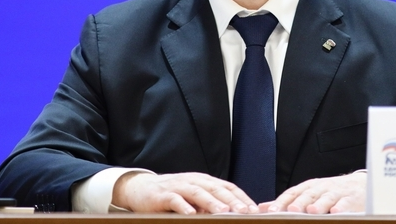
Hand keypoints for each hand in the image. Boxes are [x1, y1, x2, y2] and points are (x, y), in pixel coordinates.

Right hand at [112, 171, 258, 214]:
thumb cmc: (172, 195)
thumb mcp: (194, 198)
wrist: (141, 189)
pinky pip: (175, 199)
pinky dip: (183, 206)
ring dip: (211, 203)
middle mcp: (194, 181)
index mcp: (205, 181)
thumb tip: (232, 214)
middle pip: (216, 189)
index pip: (227, 187)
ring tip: (223, 212)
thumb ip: (211, 204)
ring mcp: (178, 186)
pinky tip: (191, 214)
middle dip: (231, 200)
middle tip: (244, 211)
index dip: (241, 197)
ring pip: (198, 193)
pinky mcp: (163, 195)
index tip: (254, 209)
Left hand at [260, 171, 366, 213]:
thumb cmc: (329, 192)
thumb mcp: (307, 194)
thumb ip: (286, 201)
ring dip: (319, 205)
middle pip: (308, 195)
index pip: (292, 194)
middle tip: (291, 210)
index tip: (271, 211)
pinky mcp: (351, 198)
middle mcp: (320, 188)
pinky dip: (341, 207)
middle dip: (299, 203)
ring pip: (326, 198)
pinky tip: (336, 213)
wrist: (359, 185)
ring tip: (311, 211)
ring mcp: (336, 192)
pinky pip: (345, 203)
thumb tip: (262, 207)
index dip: (282, 202)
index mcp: (307, 187)